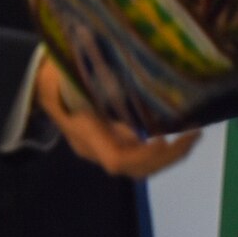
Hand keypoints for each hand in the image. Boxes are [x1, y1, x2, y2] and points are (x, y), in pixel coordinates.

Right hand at [34, 58, 198, 178]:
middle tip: (195, 132)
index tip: (166, 137)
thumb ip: (106, 82)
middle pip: (134, 168)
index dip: (145, 154)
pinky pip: (138, 154)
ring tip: (194, 132)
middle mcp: (93, 148)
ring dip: (169, 154)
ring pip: (139, 165)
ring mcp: (100, 148)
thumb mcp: (80, 70)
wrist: (42, 76)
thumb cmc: (62, 69)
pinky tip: (180, 129)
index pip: (117, 159)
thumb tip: (142, 86)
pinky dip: (161, 147)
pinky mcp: (109, 141)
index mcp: (84, 131)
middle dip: (169, 155)